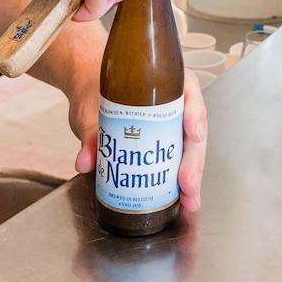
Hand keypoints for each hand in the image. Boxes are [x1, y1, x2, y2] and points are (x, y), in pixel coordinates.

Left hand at [69, 59, 207, 213]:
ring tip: (188, 200)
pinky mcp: (164, 144)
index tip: (191, 134)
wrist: (87, 93)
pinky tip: (182, 200)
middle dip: (194, 159)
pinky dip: (182, 182)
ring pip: (190, 149)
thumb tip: (86, 162)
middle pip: (194, 129)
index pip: (189, 91)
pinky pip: (178, 161)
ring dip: (193, 176)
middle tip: (187, 184)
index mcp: (164, 81)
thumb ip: (91, 134)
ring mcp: (171, 125)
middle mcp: (174, 103)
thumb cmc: (95, 90)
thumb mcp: (91, 108)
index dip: (195, 113)